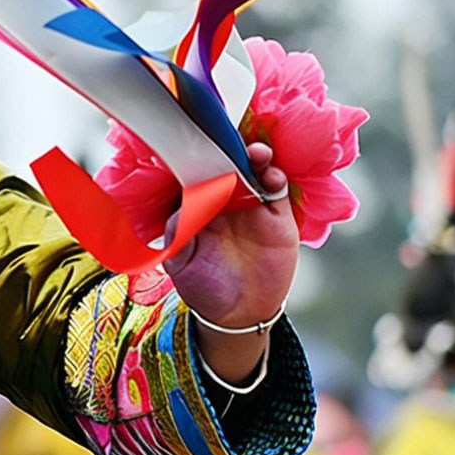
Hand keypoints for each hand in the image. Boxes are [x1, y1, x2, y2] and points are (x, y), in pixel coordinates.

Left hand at [169, 141, 299, 383]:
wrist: (238, 314)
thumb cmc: (204, 286)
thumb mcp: (180, 262)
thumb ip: (177, 234)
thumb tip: (179, 211)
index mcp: (196, 206)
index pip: (194, 172)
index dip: (195, 155)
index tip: (196, 141)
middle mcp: (223, 200)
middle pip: (225, 164)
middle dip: (227, 148)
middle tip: (230, 139)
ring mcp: (250, 205)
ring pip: (253, 171)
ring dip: (255, 157)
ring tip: (257, 153)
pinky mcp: (276, 216)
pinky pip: (277, 189)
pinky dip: (275, 178)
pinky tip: (271, 176)